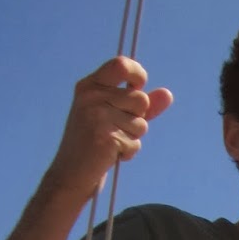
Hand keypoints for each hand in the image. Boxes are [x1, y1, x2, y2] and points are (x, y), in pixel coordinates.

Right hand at [45, 55, 173, 204]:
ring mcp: (96, 116)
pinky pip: (135, 143)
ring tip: (111, 143)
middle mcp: (91, 96)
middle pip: (140, 99)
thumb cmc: (94, 144)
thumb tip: (168, 94)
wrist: (70, 174)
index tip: (139, 85)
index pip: (121, 65)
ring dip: (133, 138)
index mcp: (90, 86)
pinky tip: (110, 155)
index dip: (138, 74)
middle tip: (115, 129)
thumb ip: (142, 106)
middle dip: (138, 118)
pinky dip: (128, 153)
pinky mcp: (104, 137)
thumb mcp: (116, 118)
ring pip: (141, 123)